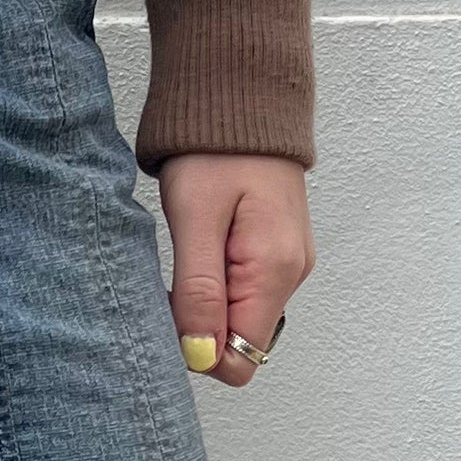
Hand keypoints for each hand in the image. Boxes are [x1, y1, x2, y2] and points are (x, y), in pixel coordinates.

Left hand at [158, 153, 314, 388]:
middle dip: (199, 330)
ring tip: (187, 255)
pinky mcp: (275, 253)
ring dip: (205, 306)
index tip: (171, 314)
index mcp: (274, 273)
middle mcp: (290, 276)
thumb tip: (202, 356)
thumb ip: (199, 293)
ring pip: (239, 320)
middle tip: (172, 280)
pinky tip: (200, 251)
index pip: (241, 361)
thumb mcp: (194, 221)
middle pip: (239, 344)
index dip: (198, 351)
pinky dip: (215, 287)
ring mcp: (286, 265)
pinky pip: (244, 294)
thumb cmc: (215, 152)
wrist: (241, 99)